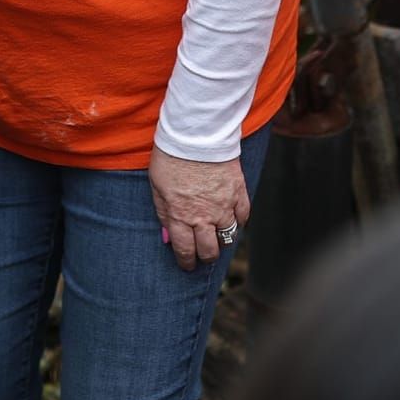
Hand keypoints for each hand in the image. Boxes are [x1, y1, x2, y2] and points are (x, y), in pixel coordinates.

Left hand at [149, 147, 250, 271]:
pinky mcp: (239, 192)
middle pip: (209, 250)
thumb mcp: (157, 188)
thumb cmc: (170, 158)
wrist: (195, 134)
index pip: (185, 251)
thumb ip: (164, 214)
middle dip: (205, 256)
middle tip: (202, 254)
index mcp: (180, 216)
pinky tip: (231, 219)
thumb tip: (169, 237)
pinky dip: (238, 221)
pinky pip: (243, 217)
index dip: (186, 262)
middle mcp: (203, 216)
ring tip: (216, 236)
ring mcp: (224, 206)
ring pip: (228, 237)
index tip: (187, 265)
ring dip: (221, 240)